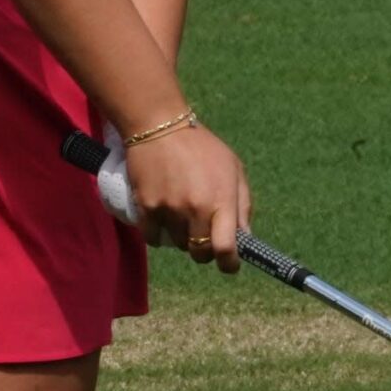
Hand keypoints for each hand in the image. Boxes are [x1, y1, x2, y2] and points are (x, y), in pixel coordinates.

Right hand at [124, 122, 251, 272]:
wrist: (159, 126)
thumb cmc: (202, 148)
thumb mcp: (233, 168)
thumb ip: (242, 205)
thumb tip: (244, 238)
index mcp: (221, 200)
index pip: (226, 249)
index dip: (229, 264)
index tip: (229, 264)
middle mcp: (196, 209)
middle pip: (201, 254)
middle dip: (205, 250)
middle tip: (203, 235)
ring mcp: (170, 210)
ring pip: (178, 245)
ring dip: (182, 237)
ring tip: (181, 214)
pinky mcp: (146, 207)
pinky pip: (153, 238)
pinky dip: (158, 233)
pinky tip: (163, 216)